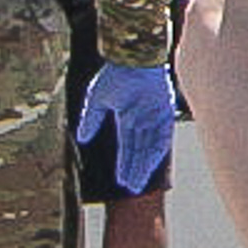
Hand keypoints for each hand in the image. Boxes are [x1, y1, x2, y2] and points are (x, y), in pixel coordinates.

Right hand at [78, 62, 179, 194]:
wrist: (133, 59)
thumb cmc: (114, 74)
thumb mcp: (97, 99)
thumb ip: (90, 119)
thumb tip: (81, 138)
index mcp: (128, 116)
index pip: (127, 145)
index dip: (125, 163)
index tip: (121, 180)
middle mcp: (144, 119)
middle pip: (140, 150)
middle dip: (135, 169)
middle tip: (131, 189)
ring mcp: (156, 116)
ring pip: (150, 147)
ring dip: (144, 165)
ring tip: (137, 183)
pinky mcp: (166, 112)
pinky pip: (162, 136)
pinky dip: (156, 151)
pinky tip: (149, 165)